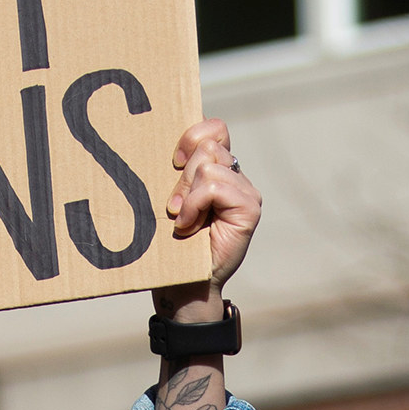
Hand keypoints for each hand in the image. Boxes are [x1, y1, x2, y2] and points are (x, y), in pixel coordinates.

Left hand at [155, 121, 259, 310]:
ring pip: (209, 166)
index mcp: (219, 168)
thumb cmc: (172, 241)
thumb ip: (178, 171)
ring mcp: (246, 191)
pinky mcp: (249, 207)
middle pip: (208, 145)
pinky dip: (194, 205)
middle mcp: (236, 176)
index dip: (191, 136)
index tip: (174, 161)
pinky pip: (214, 187)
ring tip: (182, 220)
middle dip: (182, 176)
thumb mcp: (172, 197)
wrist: (183, 281)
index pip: (214, 128)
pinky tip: (189, 225)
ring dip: (186, 194)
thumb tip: (159, 136)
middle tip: (174, 207)